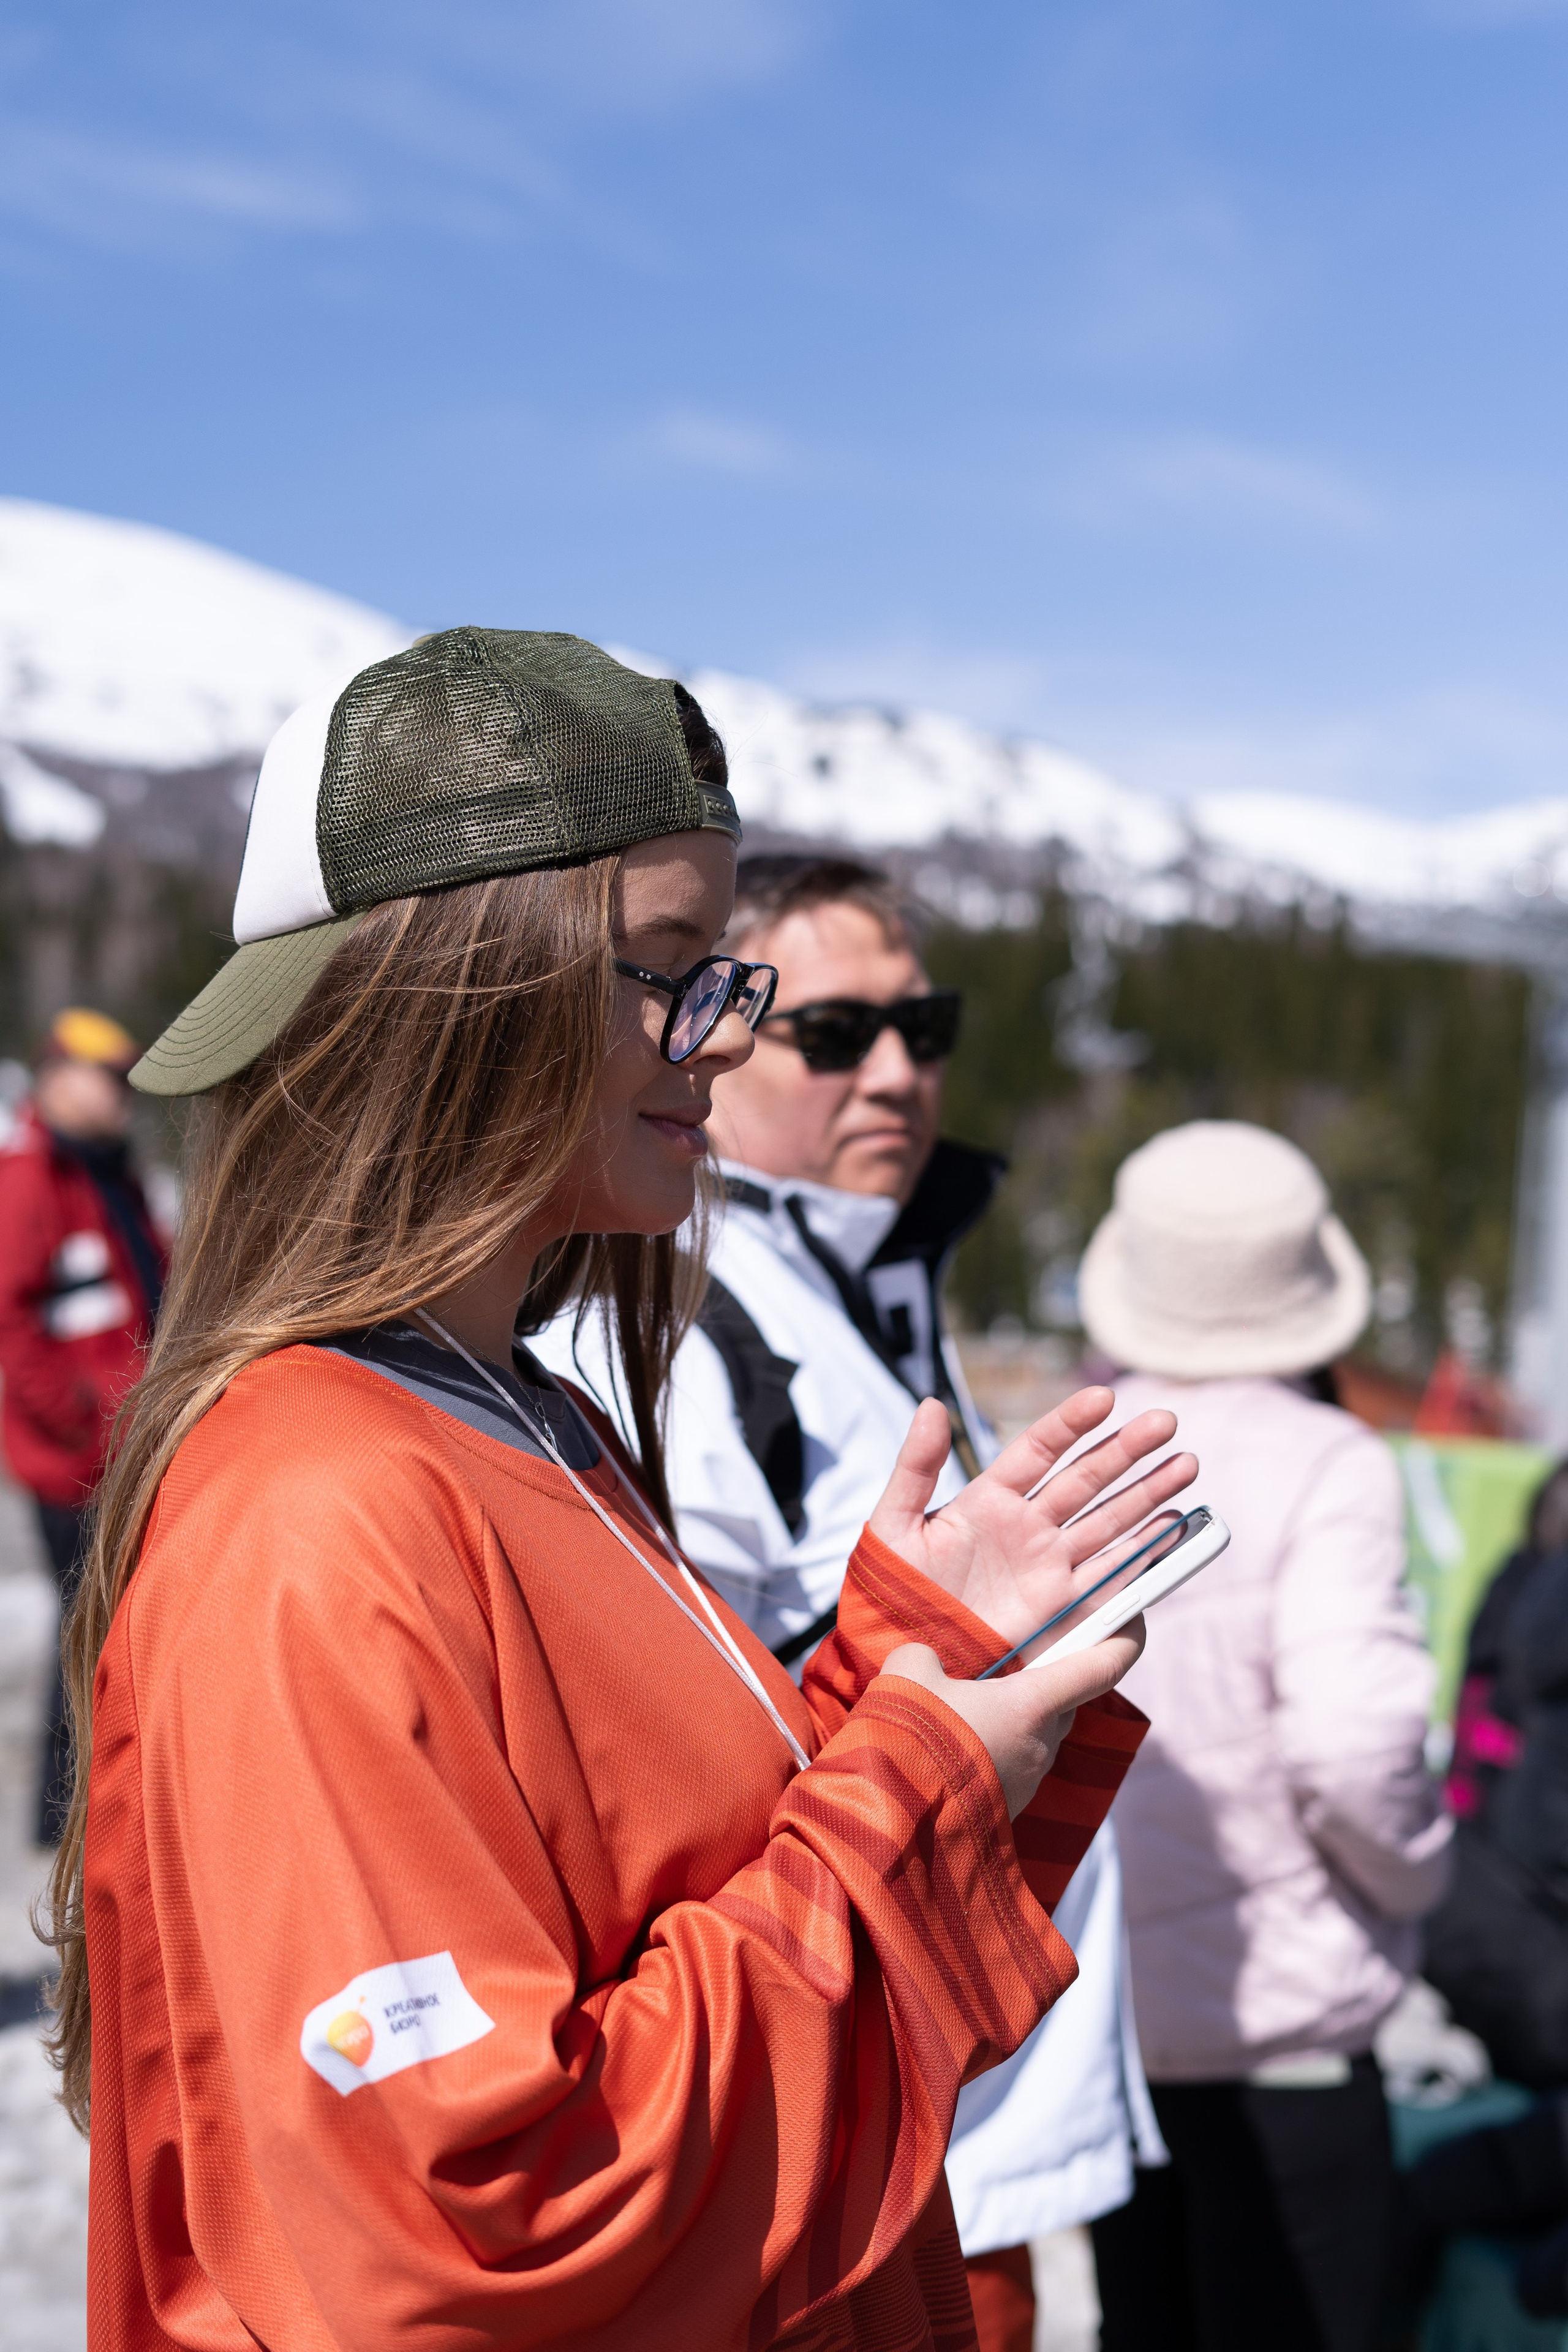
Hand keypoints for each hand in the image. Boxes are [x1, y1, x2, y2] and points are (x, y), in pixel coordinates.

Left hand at [868, 1385, 1195, 1653]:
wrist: (903, 1656)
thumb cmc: (890, 1591)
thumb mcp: (893, 1525)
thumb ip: (915, 1466)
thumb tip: (932, 1404)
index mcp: (989, 1500)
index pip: (1039, 1449)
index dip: (1071, 1423)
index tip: (1104, 1398)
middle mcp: (1027, 1527)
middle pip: (1086, 1479)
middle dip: (1127, 1450)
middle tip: (1167, 1422)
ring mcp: (1049, 1567)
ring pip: (1109, 1520)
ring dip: (1149, 1493)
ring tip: (1187, 1464)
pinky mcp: (1062, 1608)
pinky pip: (1111, 1575)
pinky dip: (1145, 1553)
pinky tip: (1174, 1527)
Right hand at [881, 1624, 1145, 1816]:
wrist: (896, 1829)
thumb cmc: (912, 1744)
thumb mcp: (908, 1675)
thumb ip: (925, 1656)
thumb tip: (927, 1664)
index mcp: (1033, 1705)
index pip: (1103, 1668)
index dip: (1125, 1639)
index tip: (1137, 1619)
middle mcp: (1041, 1744)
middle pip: (1063, 1701)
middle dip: (1043, 1680)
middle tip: (1009, 1663)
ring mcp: (1026, 1781)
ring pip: (1033, 1735)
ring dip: (1010, 1719)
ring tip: (960, 1708)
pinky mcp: (1006, 1808)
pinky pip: (1009, 1764)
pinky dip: (990, 1748)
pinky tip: (948, 1745)